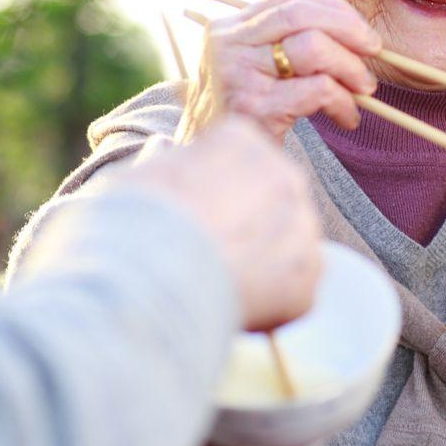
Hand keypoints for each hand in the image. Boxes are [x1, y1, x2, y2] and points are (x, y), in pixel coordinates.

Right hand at [126, 117, 323, 330]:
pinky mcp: (307, 274)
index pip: (239, 161)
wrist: (154, 273)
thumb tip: (165, 149)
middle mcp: (283, 173)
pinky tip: (234, 305)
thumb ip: (168, 163)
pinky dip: (270, 304)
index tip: (193, 217)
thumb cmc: (137, 221)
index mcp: (241, 140)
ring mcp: (301, 224)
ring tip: (217, 283)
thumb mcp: (144, 175)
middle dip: (246, 227)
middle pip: (271, 201)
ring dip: (261, 265)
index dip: (214, 194)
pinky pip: (294, 290)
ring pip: (286, 246)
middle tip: (207, 255)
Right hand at [179, 0, 382, 142]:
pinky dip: (343, 101)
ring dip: (351, 67)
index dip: (334, 9)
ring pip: (313, 47)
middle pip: (301, 14)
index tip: (361, 30)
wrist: (205, 168)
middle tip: (372, 51)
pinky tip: (346, 117)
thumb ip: (281, 44)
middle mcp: (228, 44)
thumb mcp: (249, 68)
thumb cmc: (237, 116)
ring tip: (362, 90)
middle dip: (349, 29)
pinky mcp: (254, 108)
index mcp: (228, 28)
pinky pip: (317, 89)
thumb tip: (349, 30)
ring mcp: (238, 74)